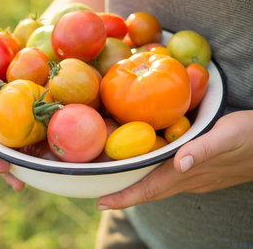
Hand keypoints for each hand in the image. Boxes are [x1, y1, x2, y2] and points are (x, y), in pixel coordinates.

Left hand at [97, 110, 252, 209]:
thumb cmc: (251, 136)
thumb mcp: (228, 136)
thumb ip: (204, 150)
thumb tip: (181, 164)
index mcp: (189, 172)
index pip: (150, 189)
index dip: (125, 198)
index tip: (102, 203)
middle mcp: (189, 180)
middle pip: (150, 192)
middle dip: (125, 197)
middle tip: (101, 198)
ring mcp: (197, 179)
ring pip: (159, 187)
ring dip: (137, 190)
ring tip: (116, 186)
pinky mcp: (202, 173)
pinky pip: (170, 180)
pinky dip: (152, 179)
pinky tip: (147, 170)